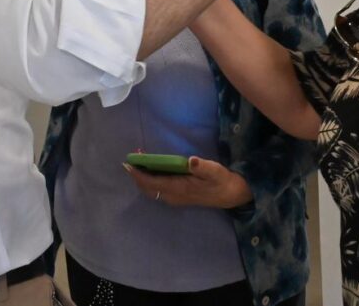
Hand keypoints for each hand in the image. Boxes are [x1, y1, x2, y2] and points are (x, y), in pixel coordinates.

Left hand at [124, 156, 251, 208]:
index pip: (153, 183)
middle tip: (131, 160)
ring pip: (151, 190)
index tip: (128, 164)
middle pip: (147, 188)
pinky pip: (157, 189)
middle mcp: (173, 196)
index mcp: (180, 189)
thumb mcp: (215, 171)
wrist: (231, 195)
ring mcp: (175, 198)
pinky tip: (151, 169)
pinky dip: (150, 180)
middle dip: (137, 175)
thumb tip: (191, 161)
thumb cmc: (221, 181)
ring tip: (138, 161)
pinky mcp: (177, 196)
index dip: (139, 175)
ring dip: (143, 177)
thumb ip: (202, 167)